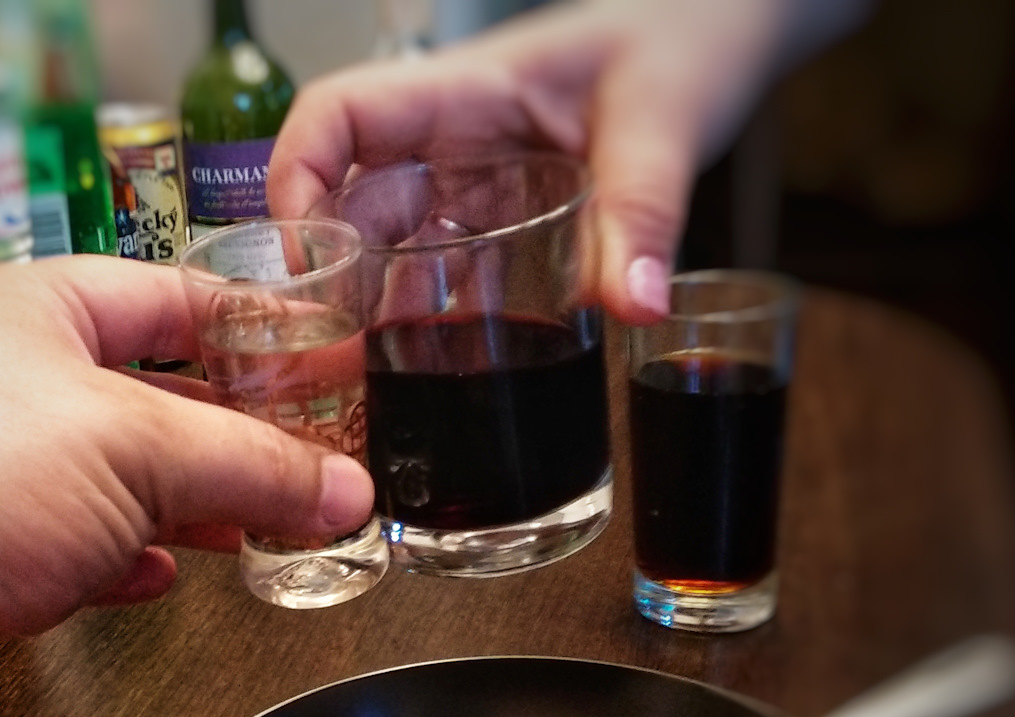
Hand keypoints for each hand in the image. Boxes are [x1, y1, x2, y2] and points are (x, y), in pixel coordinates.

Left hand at [0, 256, 374, 716]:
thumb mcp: (135, 445)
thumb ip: (249, 465)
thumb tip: (342, 489)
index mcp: (11, 303)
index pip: (152, 296)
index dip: (239, 325)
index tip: (308, 354)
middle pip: (127, 392)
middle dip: (217, 431)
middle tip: (298, 456)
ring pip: (91, 476)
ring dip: (174, 504)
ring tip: (255, 524)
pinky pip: (51, 547)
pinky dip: (114, 559)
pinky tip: (157, 574)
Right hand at [268, 0, 863, 323]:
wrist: (717, 38)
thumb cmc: (680, 45)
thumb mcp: (664, 126)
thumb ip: (643, 215)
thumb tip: (634, 308)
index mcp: (461, 92)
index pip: (337, 118)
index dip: (296, 179)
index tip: (303, 260)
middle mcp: (448, 140)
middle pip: (348, 201)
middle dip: (329, 276)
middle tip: (333, 358)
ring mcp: (470, 184)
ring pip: (391, 247)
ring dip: (376, 309)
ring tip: (369, 380)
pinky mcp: (501, 222)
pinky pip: (447, 273)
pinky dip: (432, 320)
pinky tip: (436, 373)